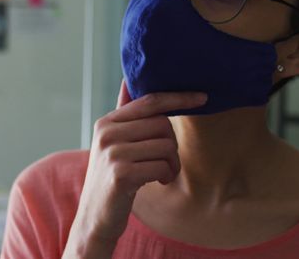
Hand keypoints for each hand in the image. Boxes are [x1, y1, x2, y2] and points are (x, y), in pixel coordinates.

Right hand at [63, 80, 206, 257]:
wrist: (95, 218)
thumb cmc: (113, 178)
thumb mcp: (112, 143)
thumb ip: (124, 115)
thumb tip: (127, 80)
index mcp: (107, 122)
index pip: (149, 101)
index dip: (178, 97)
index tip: (203, 97)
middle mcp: (107, 133)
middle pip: (162, 124)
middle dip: (173, 145)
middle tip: (166, 161)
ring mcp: (112, 153)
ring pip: (166, 145)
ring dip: (171, 163)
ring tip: (161, 173)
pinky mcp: (121, 174)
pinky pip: (162, 166)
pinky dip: (166, 175)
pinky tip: (156, 182)